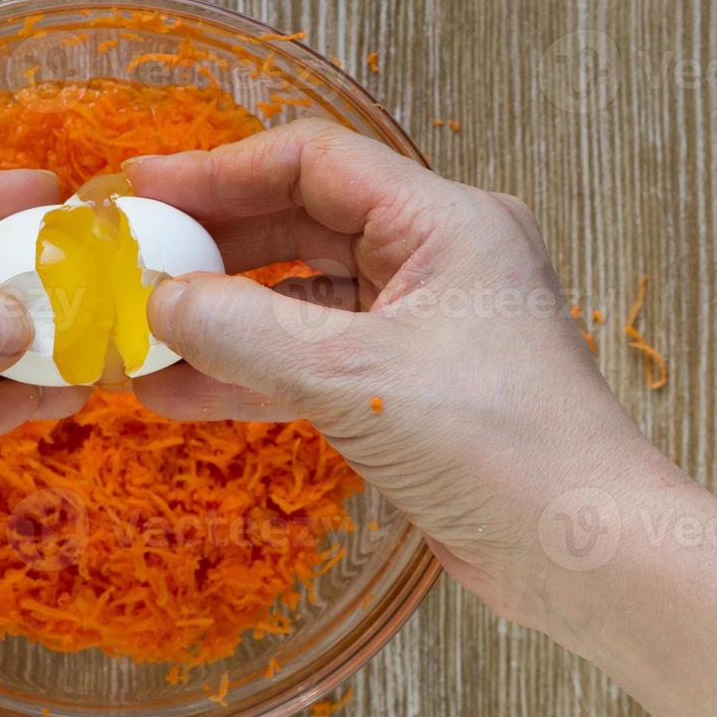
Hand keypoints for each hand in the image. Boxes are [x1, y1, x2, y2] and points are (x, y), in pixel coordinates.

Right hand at [127, 119, 676, 632]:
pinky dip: (248, 376)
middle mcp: (433, 260)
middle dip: (212, 246)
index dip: (220, 170)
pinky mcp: (405, 390)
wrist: (585, 553)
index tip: (142, 188)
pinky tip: (177, 394)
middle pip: (300, 225)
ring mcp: (419, 328)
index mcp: (443, 221)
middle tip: (131, 259)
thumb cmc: (500, 445)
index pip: (313, 163)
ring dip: (221, 320)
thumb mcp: (357, 376)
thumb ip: (247, 332)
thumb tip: (155, 302)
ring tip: (138, 334)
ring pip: (299, 301)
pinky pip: (310, 363)